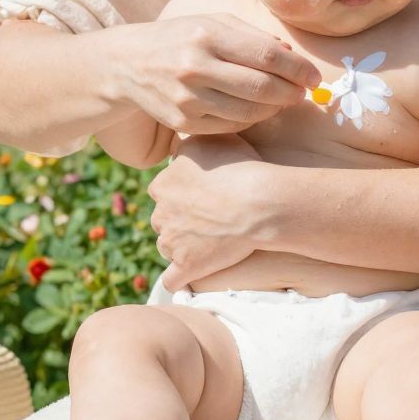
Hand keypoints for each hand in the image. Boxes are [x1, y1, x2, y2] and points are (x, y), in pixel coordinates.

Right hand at [108, 16, 320, 136]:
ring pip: (249, 111)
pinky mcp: (183, 122)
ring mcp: (188, 98)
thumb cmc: (181, 38)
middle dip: (292, 92)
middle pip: (261, 87)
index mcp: (207, 35)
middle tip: (303, 92)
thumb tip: (292, 56)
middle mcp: (196, 66)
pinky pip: (231, 125)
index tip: (313, 76)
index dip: (297, 68)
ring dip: (274, 108)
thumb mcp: (213, 23)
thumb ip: (254, 36)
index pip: (266, 55)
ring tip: (282, 100)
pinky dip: (251, 119)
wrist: (129, 64)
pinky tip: (255, 109)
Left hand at [150, 135, 268, 290]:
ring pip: (166, 246)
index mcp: (162, 184)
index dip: (181, 192)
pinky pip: (172, 280)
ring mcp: (172, 243)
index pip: (162, 190)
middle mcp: (160, 213)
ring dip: (180, 246)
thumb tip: (179, 142)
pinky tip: (188, 275)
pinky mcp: (187, 266)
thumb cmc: (239, 166)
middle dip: (180, 219)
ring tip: (207, 242)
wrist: (258, 202)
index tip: (202, 194)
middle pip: (163, 219)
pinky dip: (178, 278)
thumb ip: (187, 143)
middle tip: (209, 217)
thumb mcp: (207, 140)